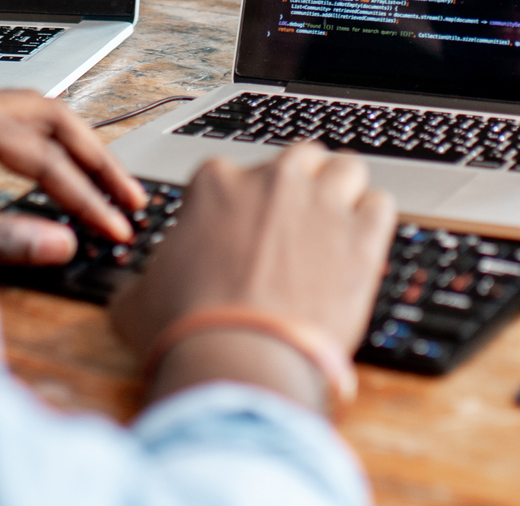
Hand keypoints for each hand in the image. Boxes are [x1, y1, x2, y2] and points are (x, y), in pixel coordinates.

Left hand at [0, 79, 145, 265]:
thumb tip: (62, 244)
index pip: (44, 156)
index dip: (85, 196)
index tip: (115, 229)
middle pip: (54, 117)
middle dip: (97, 160)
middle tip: (131, 200)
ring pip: (38, 114)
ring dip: (77, 148)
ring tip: (109, 186)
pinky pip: (15, 121)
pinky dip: (48, 145)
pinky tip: (60, 170)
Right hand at [109, 144, 394, 407]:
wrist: (238, 360)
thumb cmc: (185, 330)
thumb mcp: (138, 300)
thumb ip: (142, 281)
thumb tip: (137, 291)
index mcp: (216, 184)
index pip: (235, 173)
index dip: (241, 205)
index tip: (243, 234)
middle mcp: (273, 180)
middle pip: (299, 159)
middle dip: (299, 186)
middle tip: (295, 225)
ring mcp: (322, 203)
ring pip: (347, 168)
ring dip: (342, 192)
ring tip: (335, 228)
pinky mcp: (363, 236)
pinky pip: (381, 205)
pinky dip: (373, 223)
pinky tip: (362, 248)